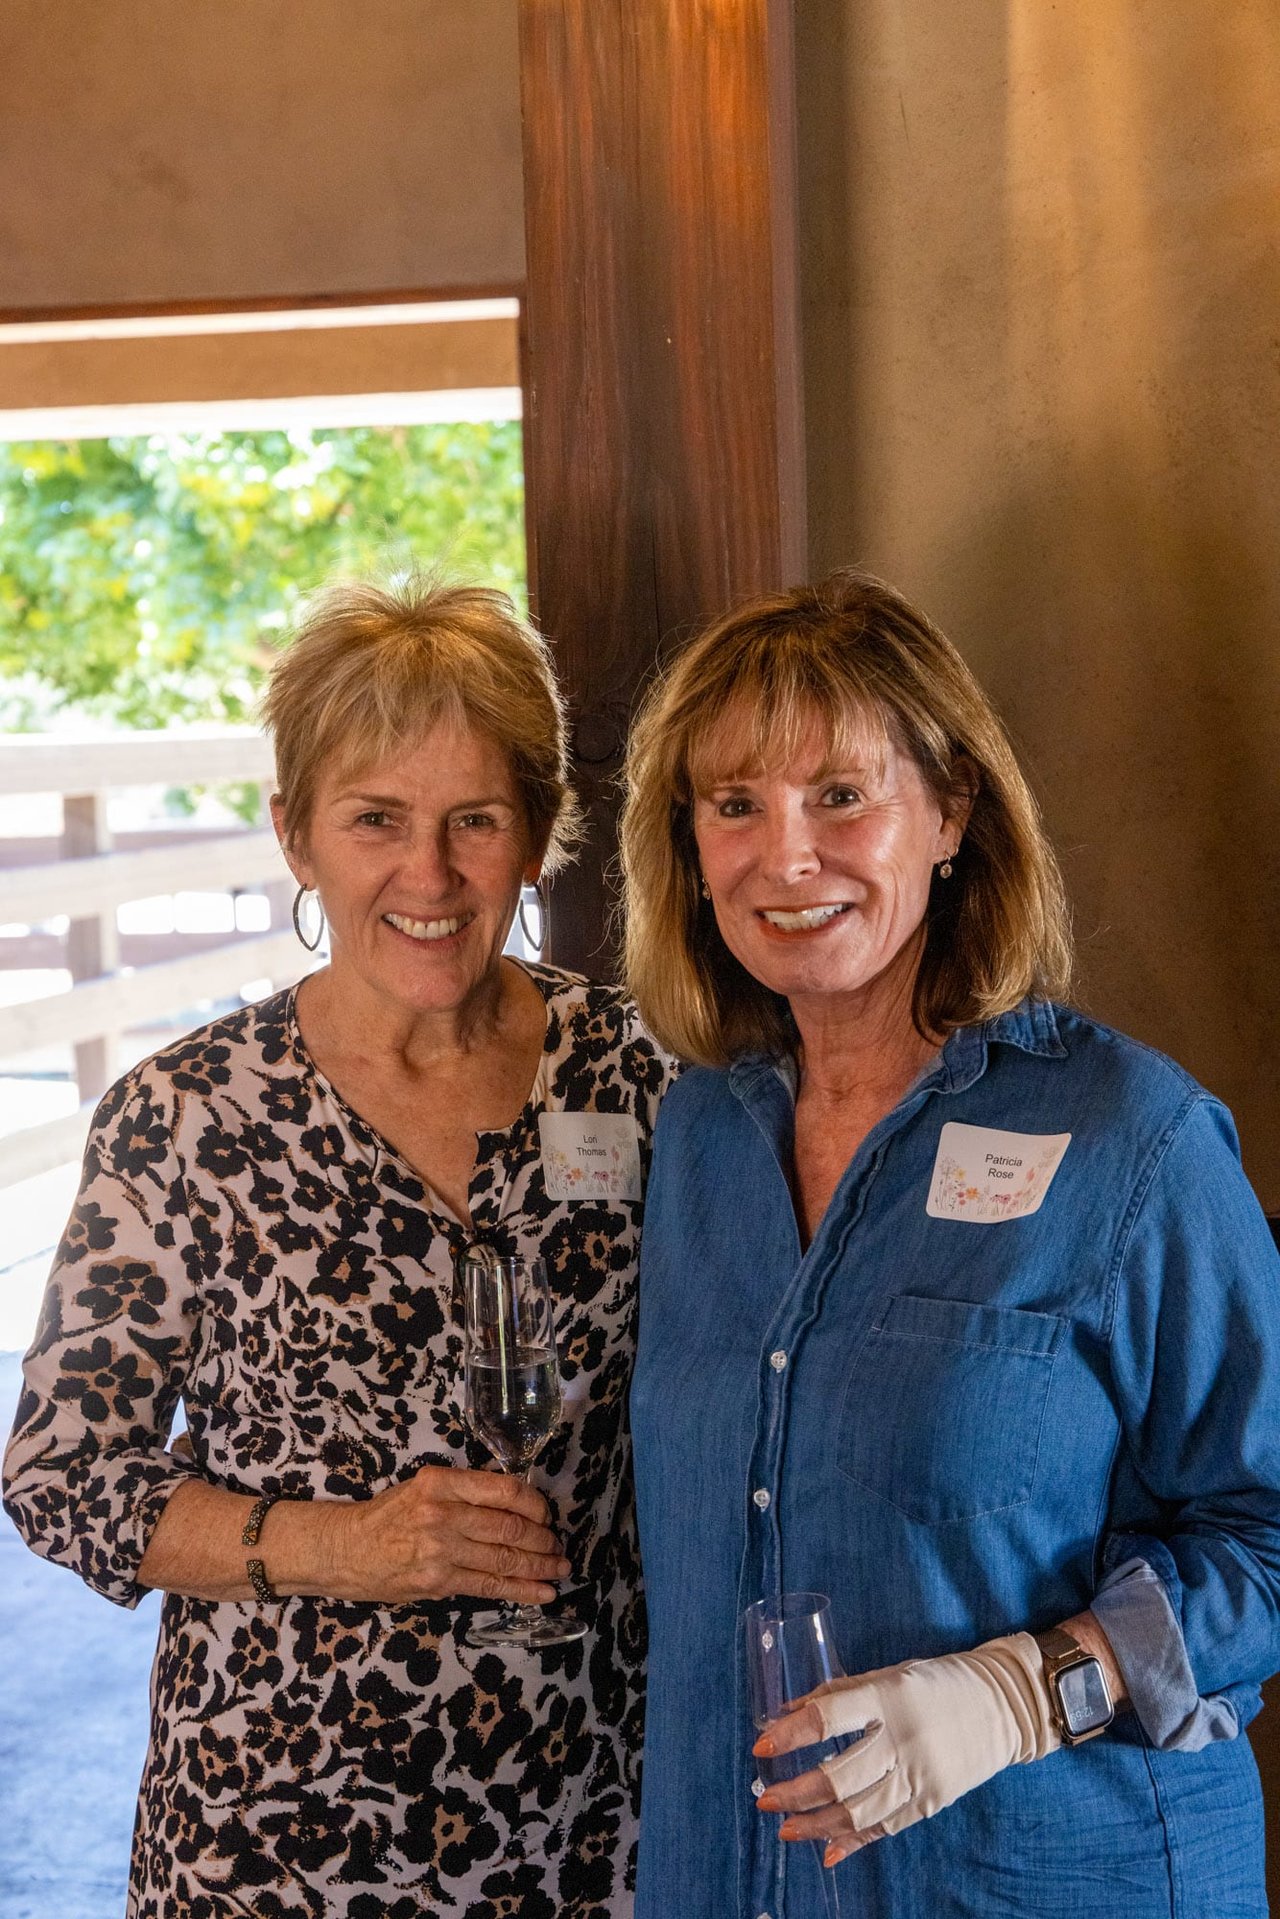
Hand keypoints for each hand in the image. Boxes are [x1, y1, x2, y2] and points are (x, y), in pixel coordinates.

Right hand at [326, 1465, 571, 1604]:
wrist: (346, 1549)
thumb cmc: (388, 1515)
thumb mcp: (423, 1487)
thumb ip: (465, 1492)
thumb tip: (515, 1503)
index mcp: (442, 1482)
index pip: (504, 1489)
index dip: (535, 1504)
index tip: (546, 1514)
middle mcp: (443, 1513)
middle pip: (509, 1526)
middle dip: (543, 1539)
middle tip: (558, 1546)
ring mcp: (441, 1550)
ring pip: (505, 1558)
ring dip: (540, 1566)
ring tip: (560, 1569)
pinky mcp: (438, 1582)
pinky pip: (490, 1586)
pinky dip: (523, 1590)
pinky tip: (544, 1593)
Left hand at [754, 1633, 1058, 1864]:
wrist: (1004, 1705)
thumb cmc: (938, 1682)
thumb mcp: (889, 1674)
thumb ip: (840, 1693)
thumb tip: (788, 1711)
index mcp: (887, 1697)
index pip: (828, 1717)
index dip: (791, 1734)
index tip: (761, 1746)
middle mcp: (902, 1739)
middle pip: (839, 1775)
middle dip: (796, 1792)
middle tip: (766, 1800)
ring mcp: (919, 1775)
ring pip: (858, 1811)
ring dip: (817, 1825)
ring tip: (787, 1829)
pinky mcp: (932, 1801)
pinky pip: (886, 1827)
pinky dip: (854, 1841)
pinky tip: (828, 1850)